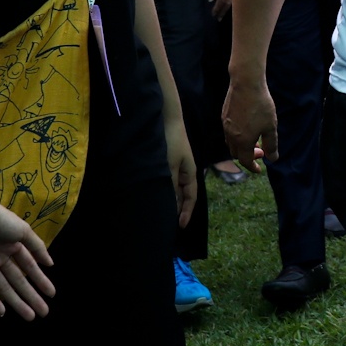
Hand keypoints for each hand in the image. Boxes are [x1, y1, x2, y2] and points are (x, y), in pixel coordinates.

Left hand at [0, 194, 53, 319]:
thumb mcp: (23, 231)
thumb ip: (37, 247)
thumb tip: (51, 264)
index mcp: (14, 246)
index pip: (30, 268)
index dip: (40, 281)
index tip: (51, 294)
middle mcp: (1, 257)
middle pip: (18, 281)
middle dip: (31, 297)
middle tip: (43, 312)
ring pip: (4, 288)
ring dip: (17, 302)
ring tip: (30, 316)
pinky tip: (3, 311)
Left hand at [164, 108, 197, 228]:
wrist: (166, 120)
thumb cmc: (170, 142)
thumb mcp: (169, 166)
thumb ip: (170, 185)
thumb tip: (171, 205)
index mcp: (190, 173)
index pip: (190, 197)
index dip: (187, 212)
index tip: (181, 226)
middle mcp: (184, 172)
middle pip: (182, 195)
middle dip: (177, 209)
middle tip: (167, 224)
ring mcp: (175, 167)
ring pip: (173, 189)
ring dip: (169, 200)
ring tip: (160, 213)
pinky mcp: (166, 162)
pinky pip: (166, 181)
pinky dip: (163, 190)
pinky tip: (155, 195)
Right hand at [222, 77, 276, 171]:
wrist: (246, 84)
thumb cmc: (261, 106)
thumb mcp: (270, 127)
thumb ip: (271, 145)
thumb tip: (273, 159)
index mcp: (243, 141)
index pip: (245, 161)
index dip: (252, 167)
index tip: (259, 169)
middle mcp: (231, 136)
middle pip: (236, 154)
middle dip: (247, 156)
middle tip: (260, 151)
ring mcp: (225, 126)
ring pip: (230, 144)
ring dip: (241, 147)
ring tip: (254, 139)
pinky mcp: (224, 116)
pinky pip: (228, 133)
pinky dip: (236, 137)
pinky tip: (246, 128)